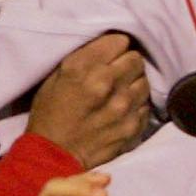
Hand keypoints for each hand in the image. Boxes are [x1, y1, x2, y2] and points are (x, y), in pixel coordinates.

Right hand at [26, 34, 153, 168]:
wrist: (52, 155)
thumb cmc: (50, 113)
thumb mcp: (57, 76)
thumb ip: (85, 58)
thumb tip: (111, 46)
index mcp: (84, 68)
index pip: (120, 41)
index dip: (114, 48)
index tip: (109, 56)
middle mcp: (107, 83)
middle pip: (136, 58)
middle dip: (126, 63)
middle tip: (115, 74)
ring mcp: (124, 106)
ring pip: (144, 80)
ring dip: (133, 84)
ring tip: (120, 92)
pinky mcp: (133, 125)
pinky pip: (145, 105)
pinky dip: (137, 105)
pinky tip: (122, 110)